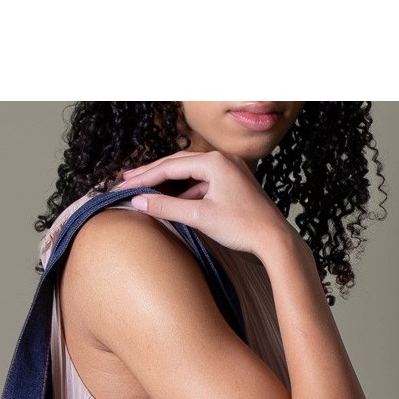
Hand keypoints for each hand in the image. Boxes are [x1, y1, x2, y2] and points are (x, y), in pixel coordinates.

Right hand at [109, 149, 299, 259]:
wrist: (275, 239)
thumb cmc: (241, 226)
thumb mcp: (199, 217)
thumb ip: (166, 207)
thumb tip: (138, 202)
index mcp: (214, 161)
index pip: (170, 166)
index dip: (144, 177)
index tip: (124, 185)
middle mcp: (222, 159)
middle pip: (179, 163)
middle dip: (153, 173)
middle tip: (128, 178)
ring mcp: (230, 170)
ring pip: (191, 172)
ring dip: (169, 182)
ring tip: (147, 188)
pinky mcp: (234, 184)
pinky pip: (203, 182)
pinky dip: (186, 190)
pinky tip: (175, 201)